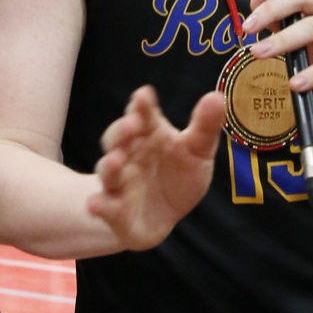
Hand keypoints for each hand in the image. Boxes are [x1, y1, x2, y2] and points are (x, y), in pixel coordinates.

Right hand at [88, 84, 225, 249]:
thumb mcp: (198, 151)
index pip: (143, 115)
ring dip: (110, 166)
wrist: (162, 217)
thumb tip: (216, 96)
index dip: (142, 106)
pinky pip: (105, 208)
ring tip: (116, 161)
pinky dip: (99, 206)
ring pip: (109, 171)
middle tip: (133, 124)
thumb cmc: (178, 175)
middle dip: (122, 130)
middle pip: (118, 138)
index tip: (144, 95)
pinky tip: (95, 206)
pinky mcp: (115, 212)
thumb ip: (205, 127)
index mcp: (149, 134)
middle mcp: (128, 154)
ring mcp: (119, 183)